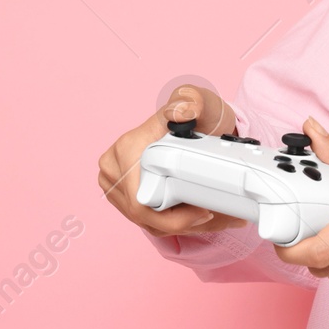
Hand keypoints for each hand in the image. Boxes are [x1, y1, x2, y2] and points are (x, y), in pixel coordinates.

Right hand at [97, 84, 248, 237]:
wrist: (192, 118)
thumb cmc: (192, 112)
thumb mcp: (195, 102)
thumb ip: (191, 102)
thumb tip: (186, 112)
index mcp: (124, 150)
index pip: (140, 202)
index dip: (172, 216)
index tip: (202, 211)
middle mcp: (114, 168)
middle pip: (144, 217)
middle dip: (181, 224)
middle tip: (214, 217)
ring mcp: (116, 185)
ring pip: (147, 223)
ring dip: (182, 226)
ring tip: (212, 218)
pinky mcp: (124, 196)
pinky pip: (148, 221)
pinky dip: (175, 224)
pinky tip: (200, 219)